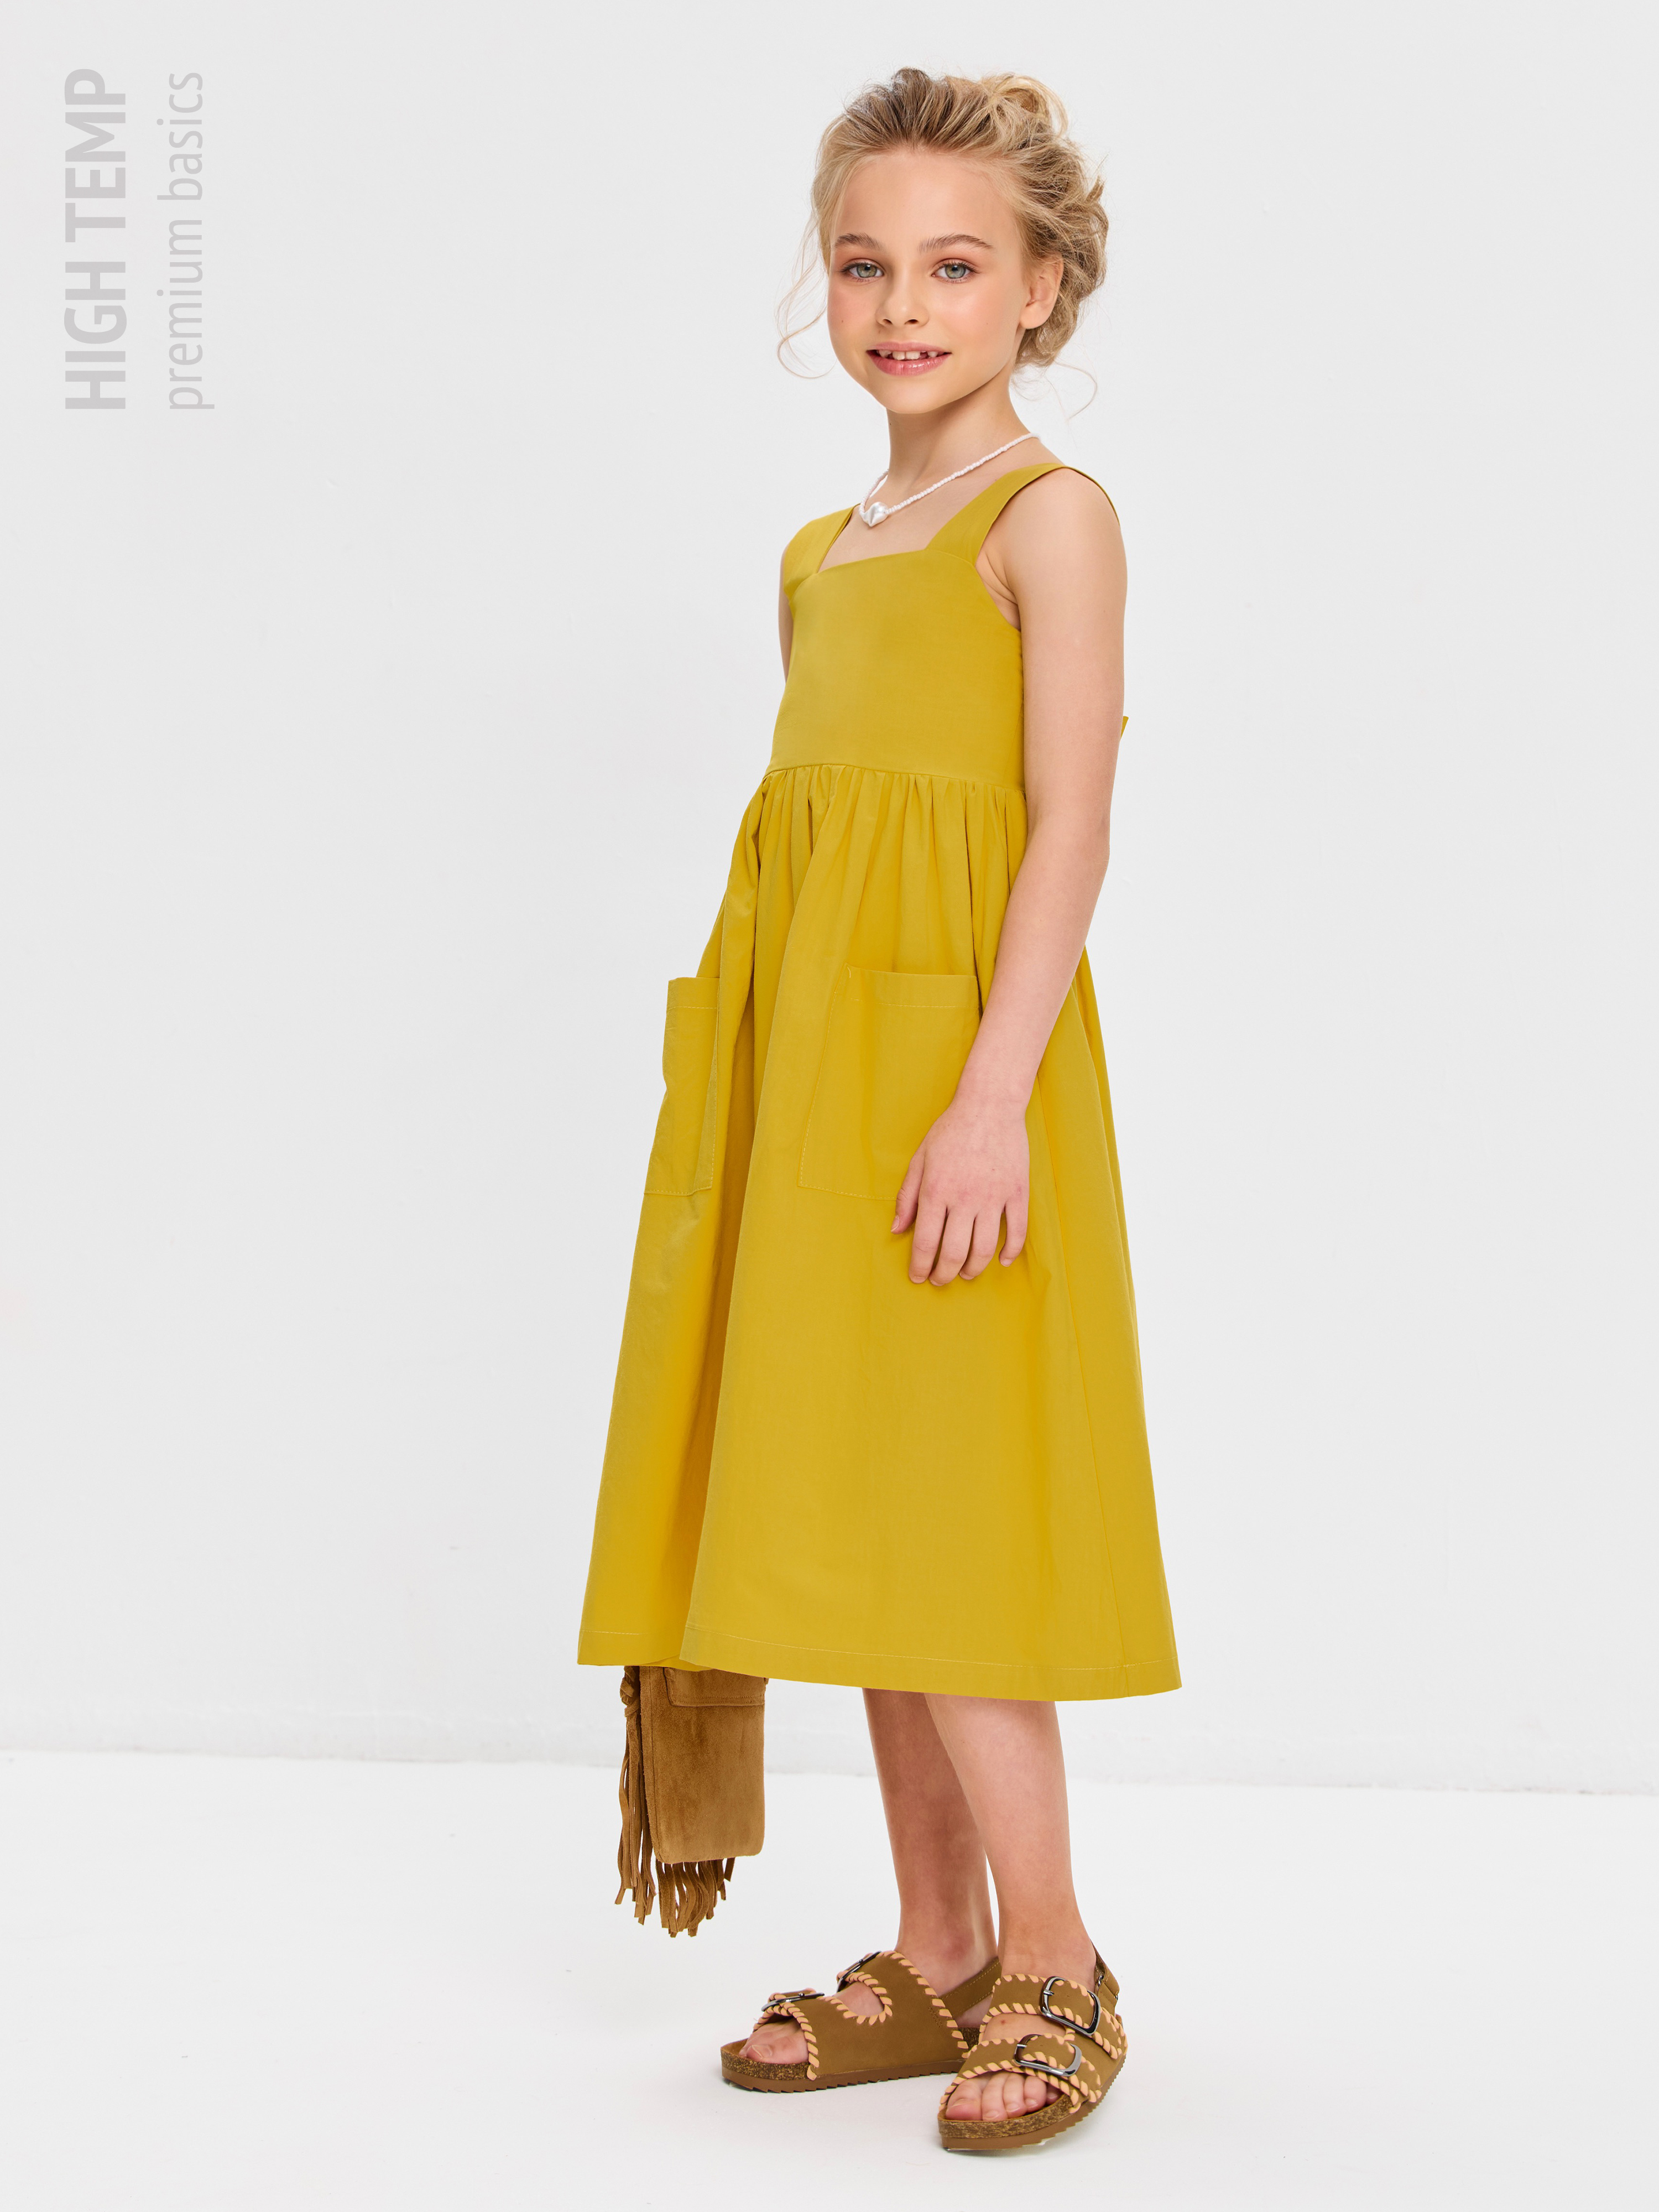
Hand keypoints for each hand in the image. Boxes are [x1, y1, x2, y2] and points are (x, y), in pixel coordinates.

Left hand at [891, 1093, 1029, 1284]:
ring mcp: (994, 1197)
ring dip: (973, 1269)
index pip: (926, 1242)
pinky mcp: (1017, 1193)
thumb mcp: (920, 1159)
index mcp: (936, 1191)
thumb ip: (907, 1197)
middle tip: (940, 1280)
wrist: (990, 1106)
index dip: (920, 1266)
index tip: (918, 1277)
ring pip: (984, 1249)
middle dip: (944, 1274)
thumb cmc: (951, 1131)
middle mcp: (964, 1198)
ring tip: (965, 1273)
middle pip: (954, 1252)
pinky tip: (1001, 1261)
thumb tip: (897, 1230)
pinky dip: (1010, 1252)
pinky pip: (1017, 1232)